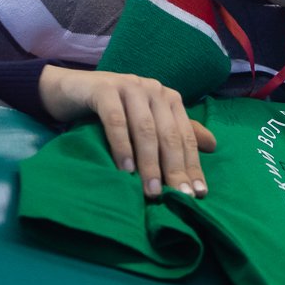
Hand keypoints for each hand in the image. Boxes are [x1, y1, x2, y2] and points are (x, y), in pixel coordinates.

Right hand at [38, 65, 215, 198]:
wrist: (71, 90)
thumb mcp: (147, 121)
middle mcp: (154, 90)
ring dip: (149, 163)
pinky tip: (124, 169)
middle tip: (178, 197)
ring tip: (151, 191)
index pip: (186, 136)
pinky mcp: (104, 89)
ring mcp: (130, 86)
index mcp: (169, 99)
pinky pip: (116, 120)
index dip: (193, 165)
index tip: (198, 194)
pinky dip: (122, 145)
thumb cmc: (113, 110)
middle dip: (175, 168)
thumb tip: (213, 146)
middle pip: (169, 135)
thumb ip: (177, 132)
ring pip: (145, 129)